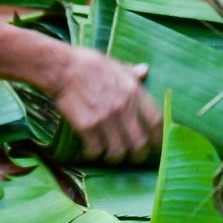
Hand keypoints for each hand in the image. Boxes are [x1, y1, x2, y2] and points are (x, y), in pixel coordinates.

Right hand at [47, 47, 160, 164]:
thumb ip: (132, 73)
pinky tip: (91, 151)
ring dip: (116, 157)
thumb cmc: (89, 64)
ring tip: (112, 157)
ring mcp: (105, 118)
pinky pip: (96, 150)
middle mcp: (123, 107)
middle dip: (139, 155)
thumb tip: (145, 70)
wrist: (62, 68)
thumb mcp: (115, 65)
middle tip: (135, 157)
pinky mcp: (86, 126)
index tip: (157, 144)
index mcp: (134, 91)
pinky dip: (94, 154)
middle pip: (139, 143)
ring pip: (118, 151)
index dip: (159, 137)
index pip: (156, 121)